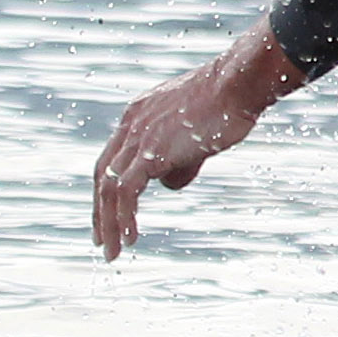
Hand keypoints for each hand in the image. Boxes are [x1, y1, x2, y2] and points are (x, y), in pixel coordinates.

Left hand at [91, 26, 306, 256]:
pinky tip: (129, 238)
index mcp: (138, 115)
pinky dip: (124, 218)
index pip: (112, 158)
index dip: (107, 188)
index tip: (109, 213)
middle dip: (100, 211)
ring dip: (108, 223)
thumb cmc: (228, 104)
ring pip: (109, 188)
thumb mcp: (198, 134)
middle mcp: (130, 125)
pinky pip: (125, 192)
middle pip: (102, 174)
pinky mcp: (150, 153)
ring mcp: (137, 137)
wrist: (237, 84)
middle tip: (101, 240)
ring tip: (113, 251)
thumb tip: (170, 184)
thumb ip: (180, 159)